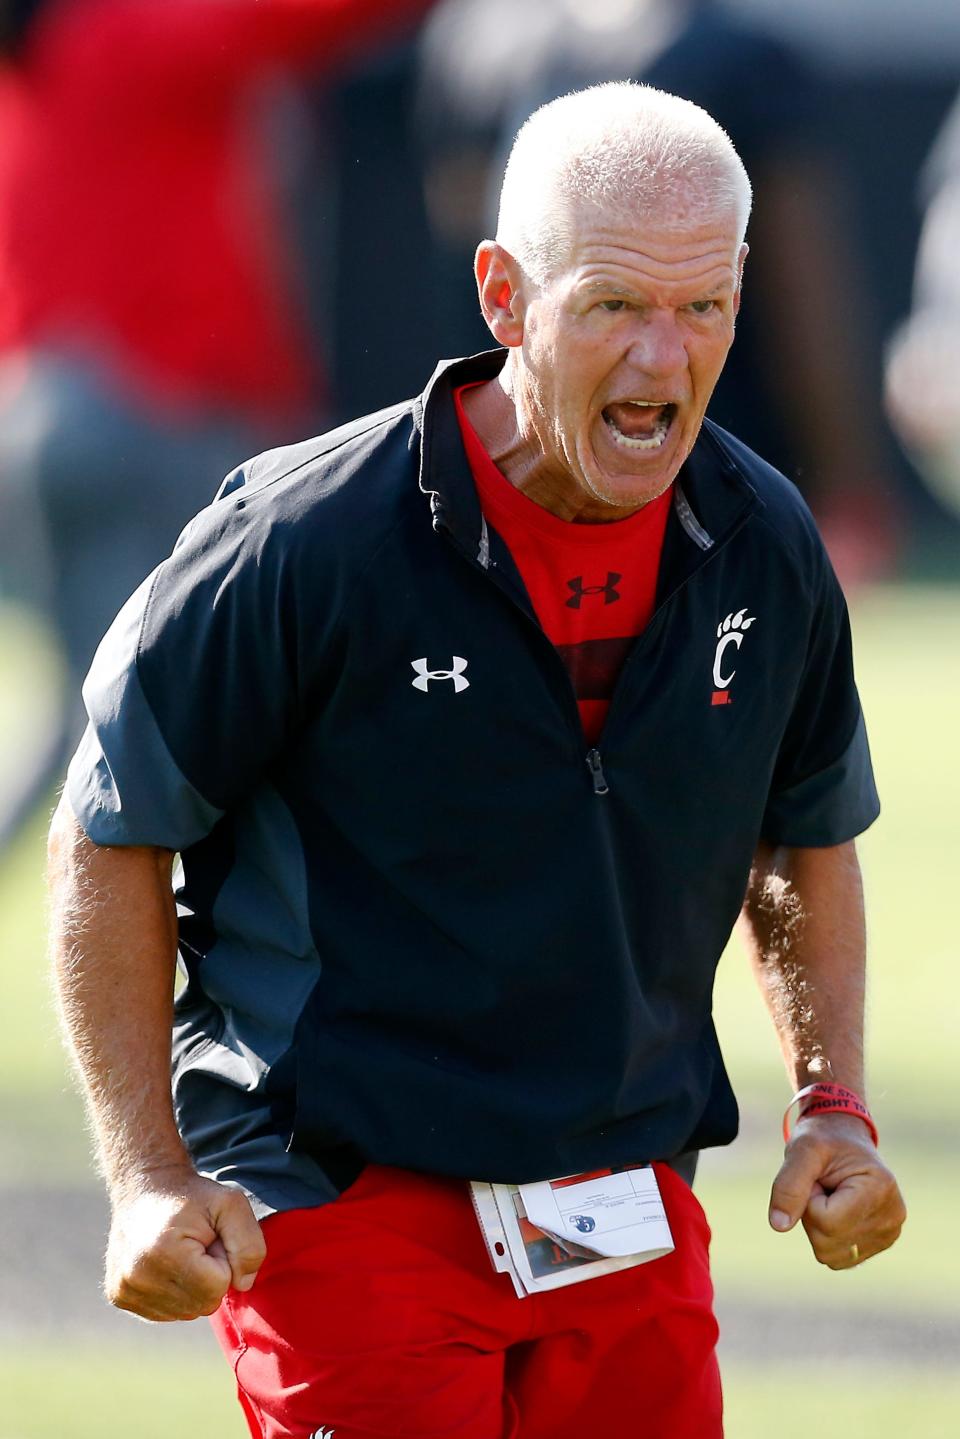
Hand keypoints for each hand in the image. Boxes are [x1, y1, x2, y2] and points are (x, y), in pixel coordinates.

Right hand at [105, 1166, 266, 1320]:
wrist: (145, 1188)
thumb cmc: (193, 1197)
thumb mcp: (232, 1204)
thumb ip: (249, 1244)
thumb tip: (243, 1284)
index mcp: (165, 1251)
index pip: (218, 1286)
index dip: (223, 1260)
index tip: (209, 1238)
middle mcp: (137, 1276)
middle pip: (203, 1304)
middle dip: (210, 1276)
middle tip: (197, 1245)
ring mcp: (125, 1289)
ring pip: (186, 1312)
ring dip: (193, 1286)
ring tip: (182, 1254)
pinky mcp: (119, 1296)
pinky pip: (166, 1313)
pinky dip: (175, 1293)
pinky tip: (167, 1266)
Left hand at [767, 1114, 905, 1268]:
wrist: (843, 1138)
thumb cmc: (823, 1139)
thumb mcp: (802, 1150)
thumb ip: (788, 1185)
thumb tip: (779, 1226)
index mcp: (879, 1188)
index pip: (826, 1221)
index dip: (809, 1199)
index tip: (818, 1175)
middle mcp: (893, 1217)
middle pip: (827, 1244)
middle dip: (813, 1214)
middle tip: (822, 1186)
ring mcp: (889, 1234)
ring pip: (831, 1256)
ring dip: (819, 1227)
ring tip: (830, 1197)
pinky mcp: (880, 1244)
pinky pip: (838, 1259)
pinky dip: (828, 1237)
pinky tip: (838, 1211)